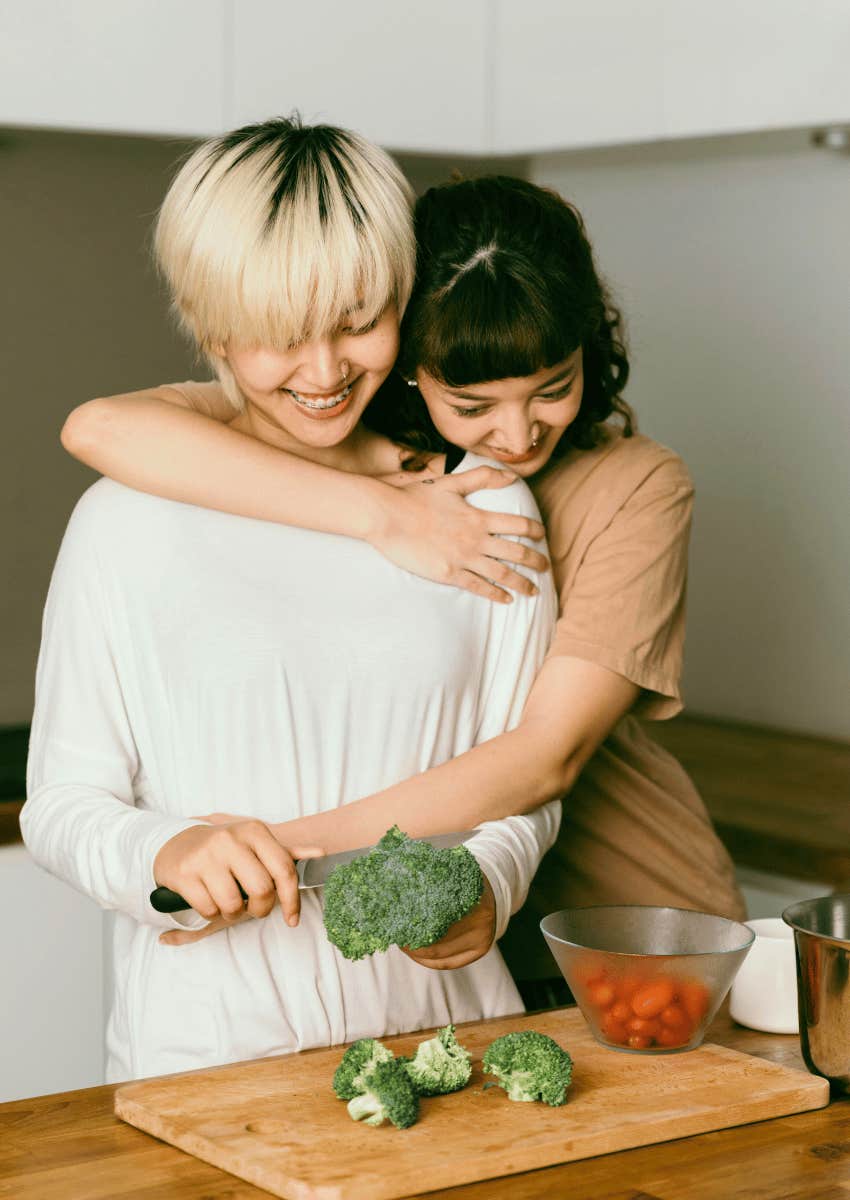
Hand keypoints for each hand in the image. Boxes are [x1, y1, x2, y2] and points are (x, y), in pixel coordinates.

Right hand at [153, 816, 322, 940]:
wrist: (177, 843)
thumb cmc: (225, 849)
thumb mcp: (255, 843)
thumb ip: (286, 852)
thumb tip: (320, 853)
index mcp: (254, 832)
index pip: (284, 870)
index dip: (292, 900)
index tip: (292, 919)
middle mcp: (231, 840)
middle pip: (262, 890)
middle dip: (260, 909)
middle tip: (254, 909)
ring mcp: (206, 856)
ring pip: (233, 904)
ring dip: (233, 914)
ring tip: (229, 903)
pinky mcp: (184, 874)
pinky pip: (208, 909)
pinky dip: (212, 913)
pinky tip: (210, 900)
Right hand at [371, 467, 548, 602]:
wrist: (388, 516)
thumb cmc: (416, 497)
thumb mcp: (451, 482)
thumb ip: (482, 477)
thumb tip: (511, 476)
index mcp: (478, 517)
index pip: (518, 524)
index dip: (535, 530)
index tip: (542, 536)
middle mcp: (476, 539)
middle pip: (517, 552)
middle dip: (536, 561)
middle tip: (546, 568)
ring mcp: (463, 558)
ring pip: (503, 574)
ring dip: (522, 583)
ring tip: (534, 591)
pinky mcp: (449, 574)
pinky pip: (479, 587)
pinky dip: (496, 594)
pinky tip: (506, 600)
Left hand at [402, 875, 496, 969]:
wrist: (493, 888)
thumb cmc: (461, 879)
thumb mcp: (450, 872)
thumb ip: (432, 877)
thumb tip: (400, 881)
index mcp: (472, 898)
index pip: (436, 918)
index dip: (414, 922)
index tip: (397, 920)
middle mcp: (482, 921)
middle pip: (437, 941)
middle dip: (412, 941)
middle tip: (396, 934)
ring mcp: (483, 938)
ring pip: (441, 955)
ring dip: (417, 952)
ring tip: (403, 943)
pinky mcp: (480, 950)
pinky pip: (448, 962)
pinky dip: (428, 960)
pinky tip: (416, 953)